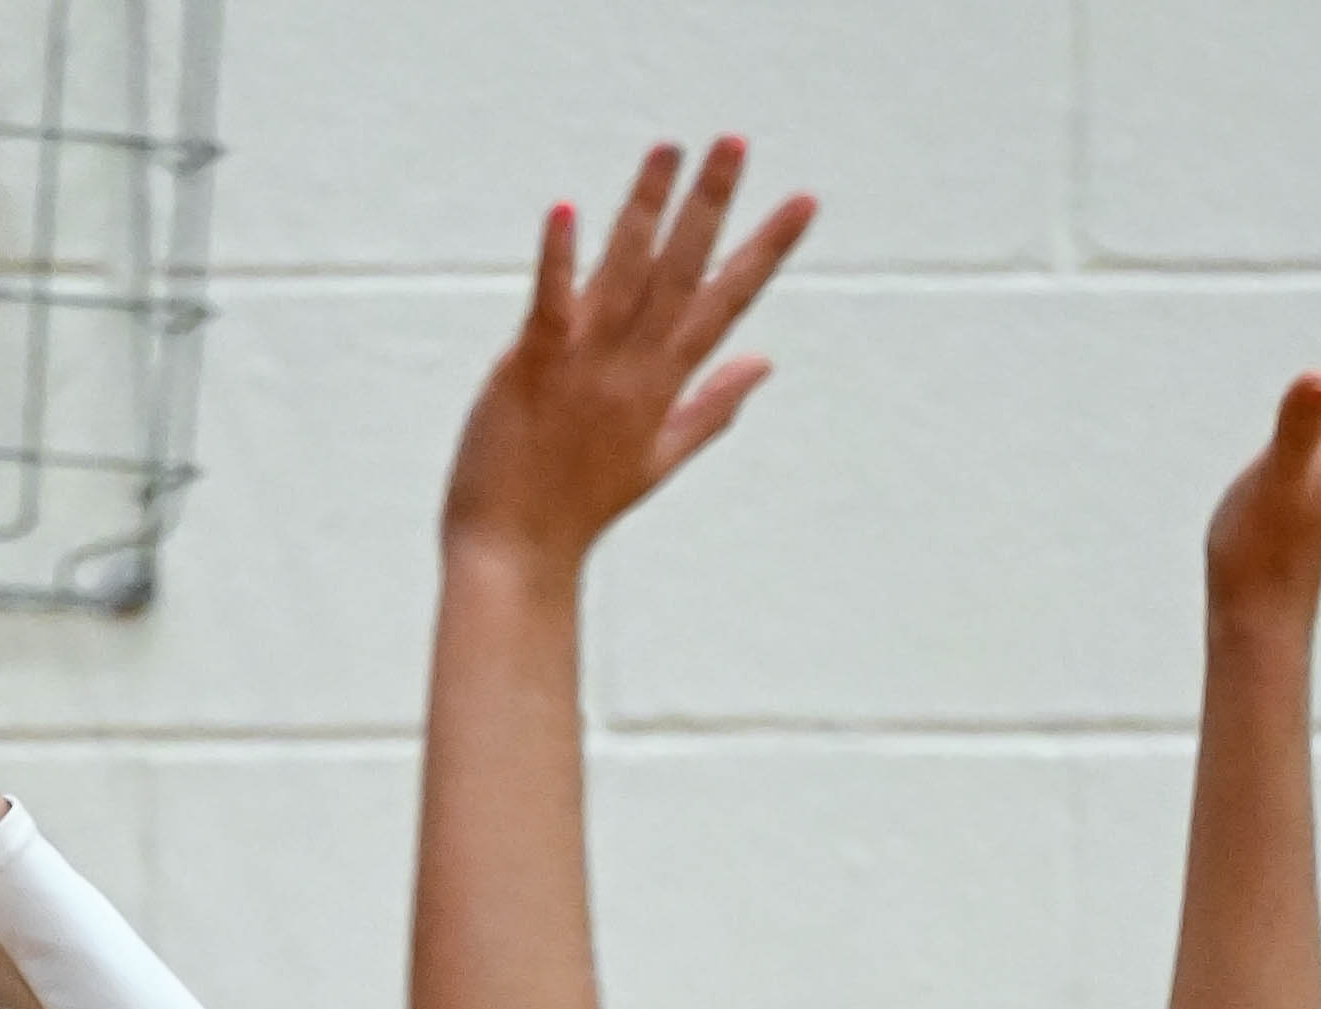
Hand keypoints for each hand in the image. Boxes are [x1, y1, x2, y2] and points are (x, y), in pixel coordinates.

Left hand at [442, 137, 816, 579]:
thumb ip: (713, 407)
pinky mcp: (531, 368)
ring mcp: (583, 366)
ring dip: (646, 208)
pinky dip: (559, 260)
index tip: (805, 201)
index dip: (766, 250)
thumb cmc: (578, 508)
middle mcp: (632, 368)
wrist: (515, 555)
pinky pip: (550, 305)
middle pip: (681, 274)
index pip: (727, 304)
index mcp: (664, 385)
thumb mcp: (659, 459)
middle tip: (735, 142)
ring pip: (624, 274)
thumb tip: (765, 363)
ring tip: (669, 149)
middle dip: (710, 205)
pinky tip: (568, 210)